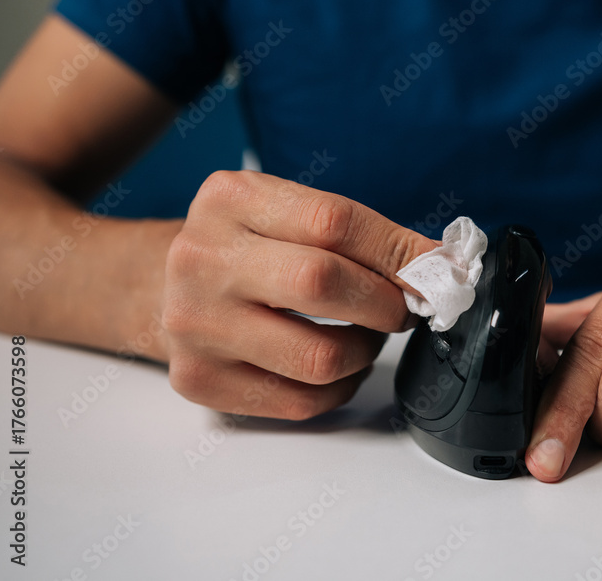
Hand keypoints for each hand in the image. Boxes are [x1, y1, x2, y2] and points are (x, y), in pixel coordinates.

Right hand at [162, 171, 435, 418]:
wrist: (157, 285)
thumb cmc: (246, 248)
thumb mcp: (289, 214)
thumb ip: (361, 234)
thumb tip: (444, 264)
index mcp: (231, 200)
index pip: (335, 222)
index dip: (399, 251)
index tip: (435, 271)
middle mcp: (202, 259)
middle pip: (323, 284)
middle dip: (385, 304)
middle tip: (402, 308)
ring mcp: (195, 324)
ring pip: (319, 357)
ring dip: (365, 352)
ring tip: (364, 335)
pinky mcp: (199, 380)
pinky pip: (300, 401)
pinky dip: (340, 388)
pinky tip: (338, 366)